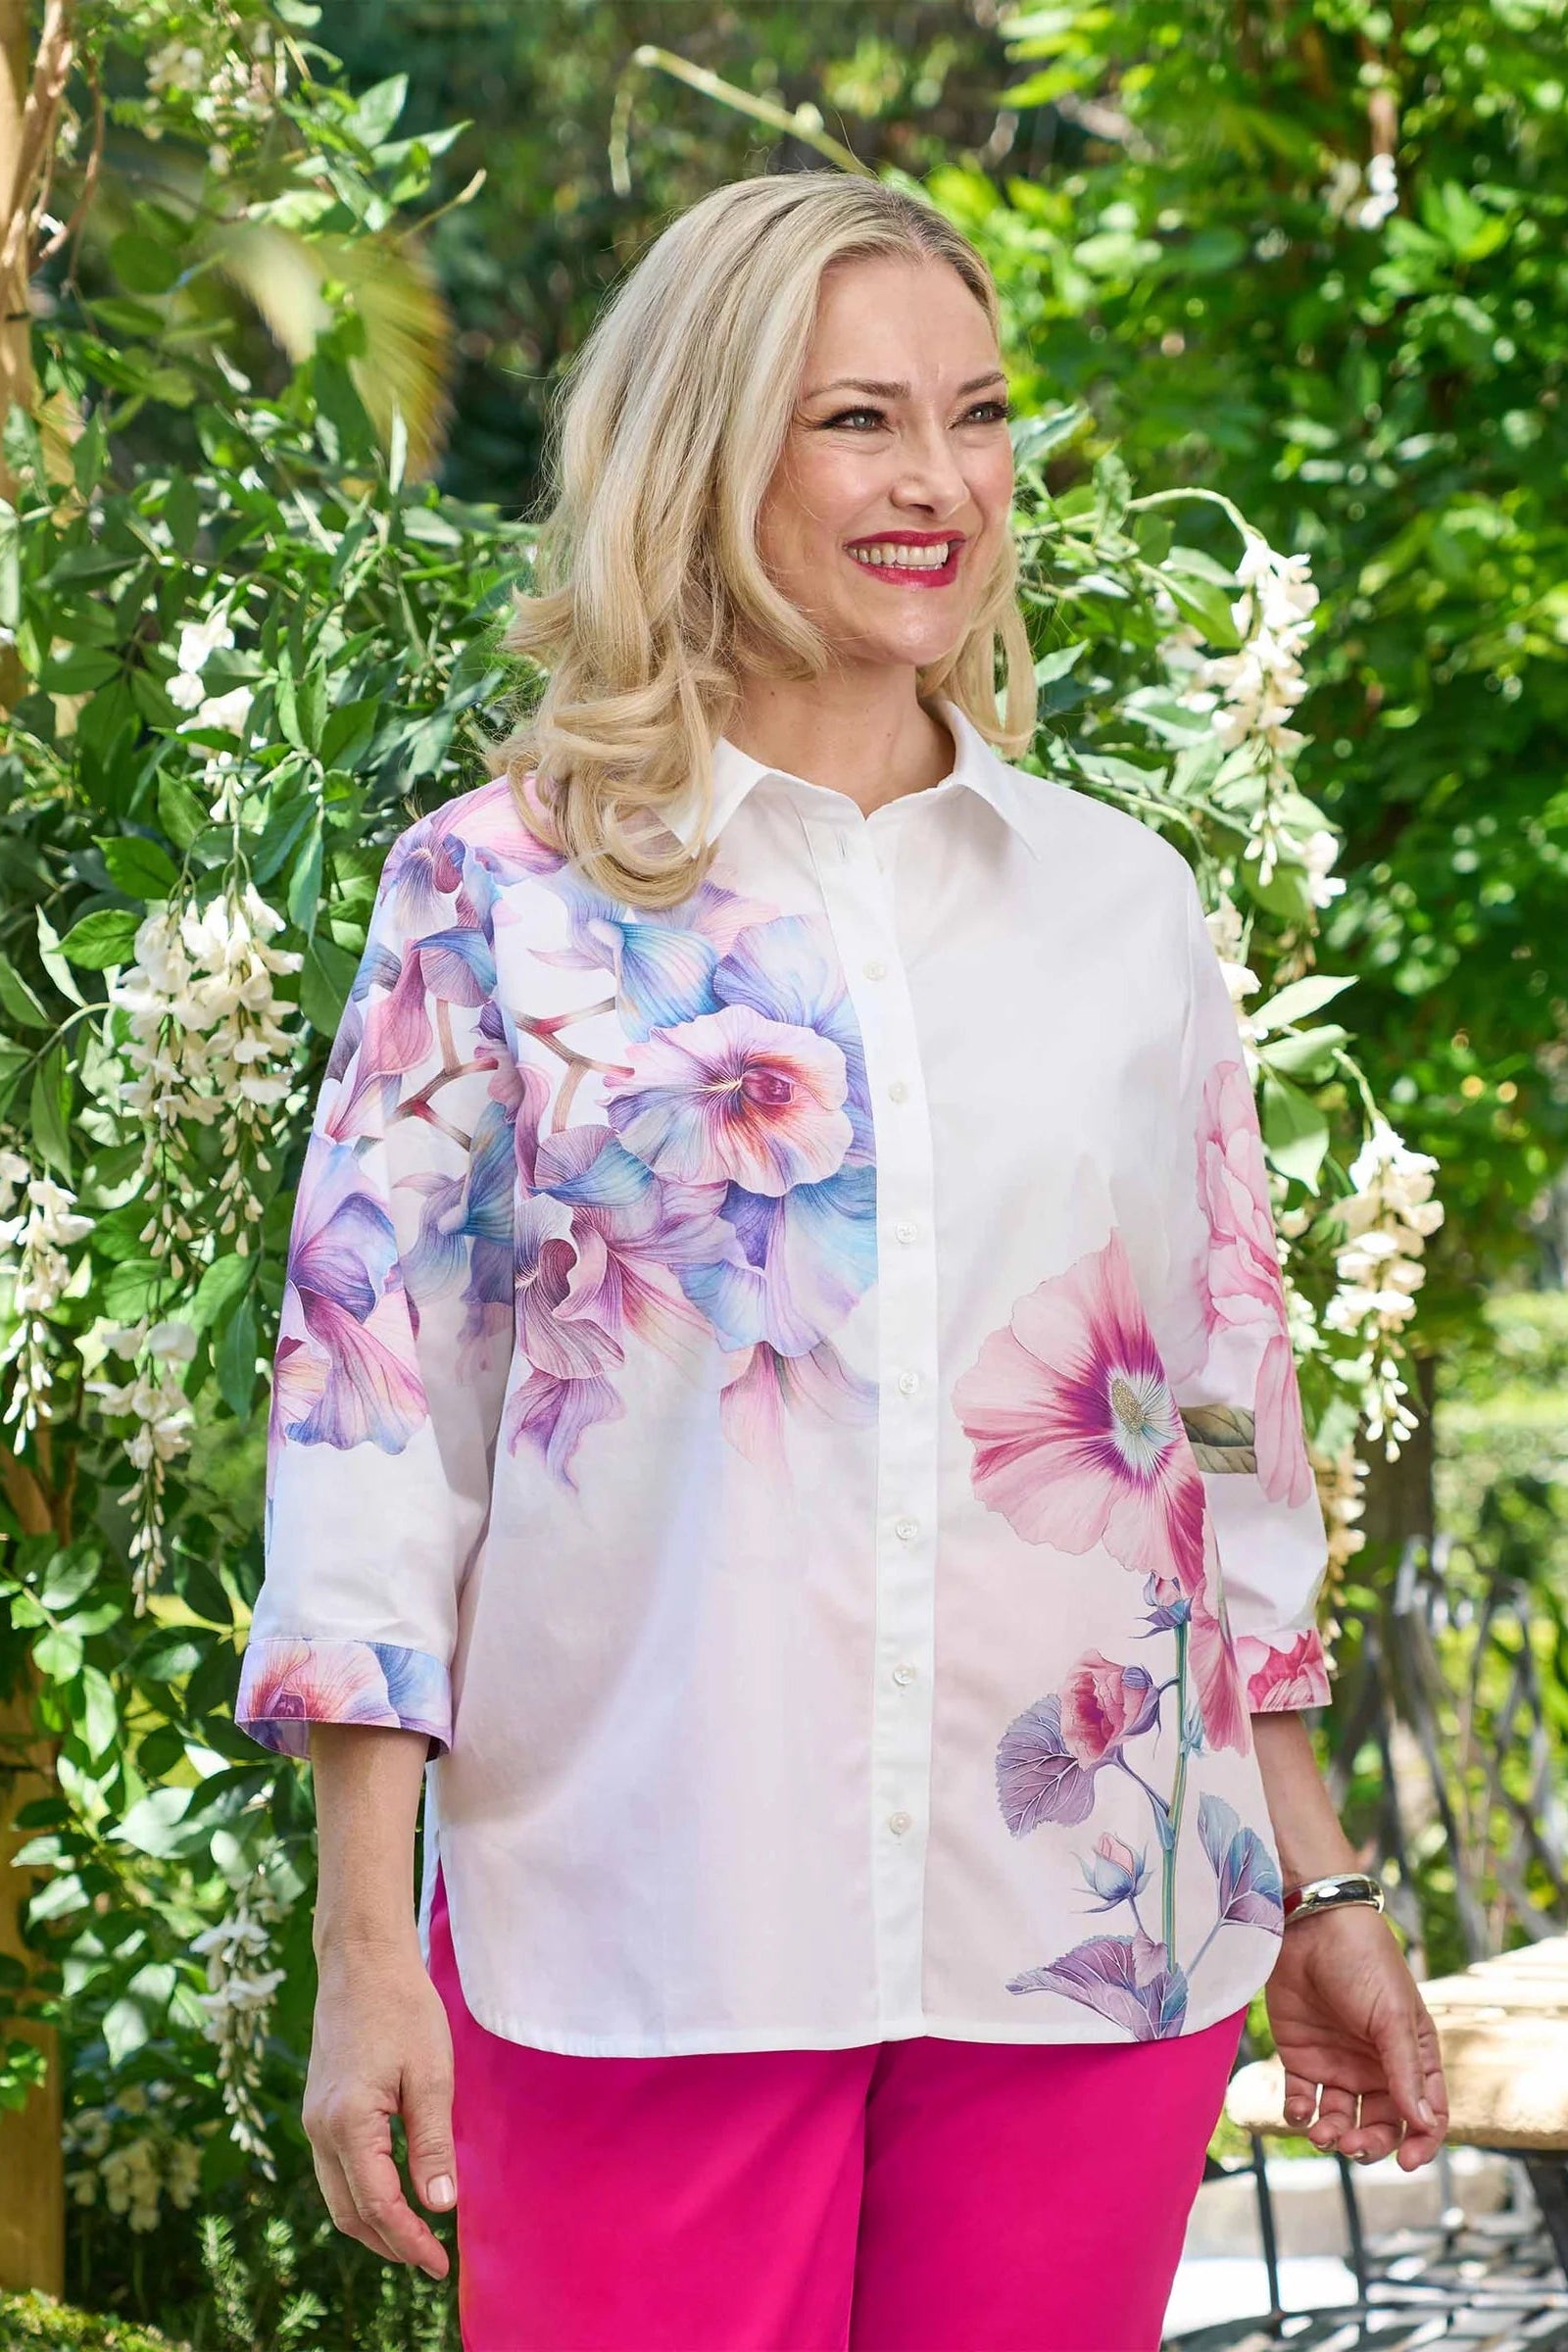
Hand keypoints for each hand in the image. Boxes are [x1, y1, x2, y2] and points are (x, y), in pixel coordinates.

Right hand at [303, 1938, 457, 2278]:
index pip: (378, 2205)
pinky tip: (390, 2192)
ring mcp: (314, 2119)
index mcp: (348, 2124)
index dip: (410, 2241)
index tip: (439, 2265)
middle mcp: (320, 2129)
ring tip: (413, 2236)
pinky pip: (333, 2169)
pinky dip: (360, 2193)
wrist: (362, 1960)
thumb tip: (440, 2206)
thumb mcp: (430, 2076)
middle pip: (349, 2212)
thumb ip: (432, 2144)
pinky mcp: (319, 2107)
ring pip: (336, 2195)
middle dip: (388, 2242)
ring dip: (372, 2223)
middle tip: (429, 2259)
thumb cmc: (403, 2009)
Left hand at [1265, 1903, 1447, 2167]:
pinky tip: (1300, 2112)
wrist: (1308, 1923)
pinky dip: (1301, 2114)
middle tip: (1350, 2145)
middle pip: (1380, 2125)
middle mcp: (1376, 2066)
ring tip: (1321, 2134)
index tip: (1407, 2162)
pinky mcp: (1302, 2056)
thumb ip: (1405, 2071)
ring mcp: (1338, 2062)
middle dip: (1368, 2145)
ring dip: (1333, 2135)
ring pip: (1341, 2119)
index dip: (1421, 2143)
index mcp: (1411, 2055)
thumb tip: (1423, 2125)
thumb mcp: (1392, 2015)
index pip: (1425, 2114)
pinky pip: (1304, 2100)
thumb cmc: (1363, 1962)